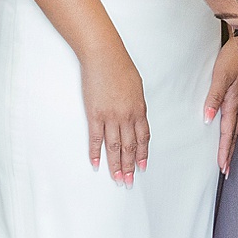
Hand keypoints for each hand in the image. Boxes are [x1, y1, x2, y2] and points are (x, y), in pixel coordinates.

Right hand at [81, 44, 148, 184]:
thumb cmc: (120, 66)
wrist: (104, 55)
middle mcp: (126, 116)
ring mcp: (110, 117)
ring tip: (117, 179)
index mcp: (139, 110)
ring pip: (115, 147)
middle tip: (129, 181)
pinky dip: (96, 152)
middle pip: (129, 147)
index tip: (141, 167)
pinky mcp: (94, 114)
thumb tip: (135, 116)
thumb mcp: (136, 86)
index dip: (142, 155)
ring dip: (116, 165)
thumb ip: (136, 105)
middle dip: (130, 166)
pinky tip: (96, 163)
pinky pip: (96, 138)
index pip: (143, 138)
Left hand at [204, 35, 237, 173]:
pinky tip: (230, 132)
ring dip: (232, 144)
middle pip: (233, 135)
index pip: (227, 133)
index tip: (222, 166)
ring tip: (228, 157)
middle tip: (226, 170)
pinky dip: (233, 131)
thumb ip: (214, 98)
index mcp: (233, 104)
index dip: (225, 151)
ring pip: (236, 128)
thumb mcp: (221, 77)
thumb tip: (208, 119)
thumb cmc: (234, 58)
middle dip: (229, 154)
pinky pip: (237, 119)